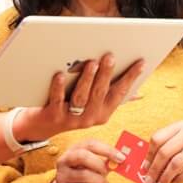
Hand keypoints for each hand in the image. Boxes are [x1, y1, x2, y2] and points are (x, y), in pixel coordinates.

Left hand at [15, 54, 144, 139]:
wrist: (41, 125)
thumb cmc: (70, 108)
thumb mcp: (92, 106)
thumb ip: (111, 97)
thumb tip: (137, 93)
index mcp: (102, 113)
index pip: (120, 93)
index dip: (131, 78)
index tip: (140, 62)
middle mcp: (89, 118)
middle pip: (100, 93)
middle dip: (106, 74)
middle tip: (110, 56)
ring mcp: (71, 118)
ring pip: (81, 98)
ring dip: (87, 79)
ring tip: (91, 63)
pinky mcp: (53, 116)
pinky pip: (57, 100)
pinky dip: (59, 87)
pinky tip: (60, 74)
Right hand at [47, 139, 126, 182]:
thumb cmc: (84, 177)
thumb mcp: (93, 166)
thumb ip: (106, 162)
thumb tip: (121, 160)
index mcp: (74, 149)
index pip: (90, 144)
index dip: (107, 150)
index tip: (121, 158)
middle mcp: (65, 159)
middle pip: (82, 156)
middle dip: (100, 164)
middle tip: (107, 172)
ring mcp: (62, 175)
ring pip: (84, 175)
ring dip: (99, 180)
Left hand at [141, 121, 182, 182]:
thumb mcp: (182, 142)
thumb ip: (167, 149)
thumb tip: (147, 167)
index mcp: (179, 126)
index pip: (157, 138)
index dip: (149, 155)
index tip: (143, 168)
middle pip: (165, 151)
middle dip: (155, 168)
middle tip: (149, 180)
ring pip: (176, 162)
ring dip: (165, 176)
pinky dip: (179, 179)